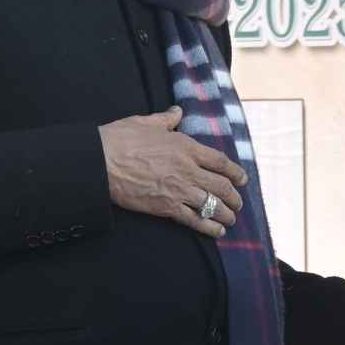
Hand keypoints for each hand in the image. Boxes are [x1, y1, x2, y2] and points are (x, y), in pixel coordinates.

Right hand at [101, 108, 245, 236]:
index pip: (220, 161)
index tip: (243, 179)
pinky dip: (209, 227)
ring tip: (231, 219)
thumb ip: (165, 119)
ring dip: (226, 214)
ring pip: (212, 204)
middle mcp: (188, 169)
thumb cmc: (120, 139)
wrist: (101, 162)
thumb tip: (177, 112)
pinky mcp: (166, 207)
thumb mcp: (146, 122)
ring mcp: (179, 190)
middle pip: (221, 186)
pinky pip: (194, 219)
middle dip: (234, 197)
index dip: (235, 172)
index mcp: (186, 147)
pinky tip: (218, 232)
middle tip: (238, 203)